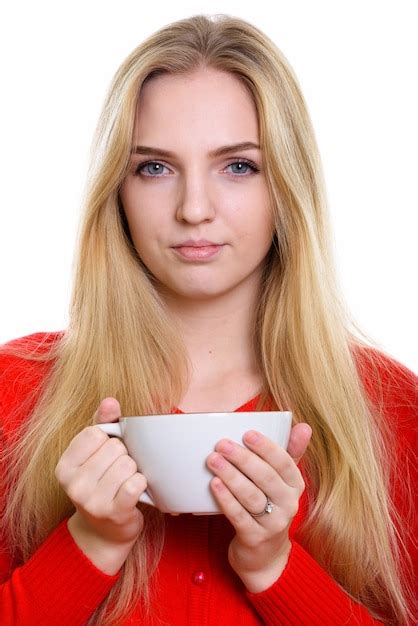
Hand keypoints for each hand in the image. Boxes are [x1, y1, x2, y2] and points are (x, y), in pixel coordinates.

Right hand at [55, 397, 147, 573]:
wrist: (104, 532)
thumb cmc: (101, 485)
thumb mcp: (94, 455)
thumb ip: (102, 424)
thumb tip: (110, 400)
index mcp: (64, 466)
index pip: (94, 432)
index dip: (109, 439)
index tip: (108, 454)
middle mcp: (73, 484)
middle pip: (114, 447)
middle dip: (123, 456)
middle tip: (118, 471)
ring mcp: (92, 501)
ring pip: (127, 464)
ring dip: (134, 471)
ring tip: (126, 482)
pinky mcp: (114, 513)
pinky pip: (135, 484)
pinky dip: (141, 484)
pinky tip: (136, 491)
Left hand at [206, 423, 311, 591]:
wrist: (265, 555)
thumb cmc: (270, 506)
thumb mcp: (282, 481)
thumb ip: (290, 452)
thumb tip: (304, 425)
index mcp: (295, 485)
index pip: (285, 463)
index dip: (267, 447)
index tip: (247, 433)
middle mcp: (288, 504)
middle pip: (266, 478)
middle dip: (243, 458)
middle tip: (222, 444)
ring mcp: (273, 523)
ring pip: (252, 496)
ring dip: (231, 476)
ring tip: (213, 460)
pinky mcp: (255, 538)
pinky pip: (240, 517)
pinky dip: (226, 500)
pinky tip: (214, 485)